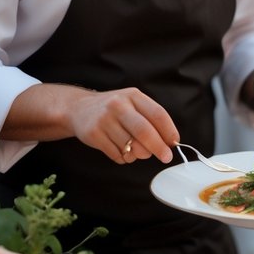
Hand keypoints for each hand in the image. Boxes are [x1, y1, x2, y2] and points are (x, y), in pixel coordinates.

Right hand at [63, 86, 179, 164]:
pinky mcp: (93, 134)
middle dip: (158, 148)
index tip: (174, 143)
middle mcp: (118, 105)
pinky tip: (120, 149)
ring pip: (130, 147)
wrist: (79, 108)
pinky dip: (124, 157)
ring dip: (138, 154)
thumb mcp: (132, 103)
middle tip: (165, 157)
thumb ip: (150, 118)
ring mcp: (104, 120)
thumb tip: (169, 141)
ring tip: (134, 149)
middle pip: (144, 131)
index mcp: (133, 96)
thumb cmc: (114, 109)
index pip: (157, 113)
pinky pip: (117, 154)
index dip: (169, 131)